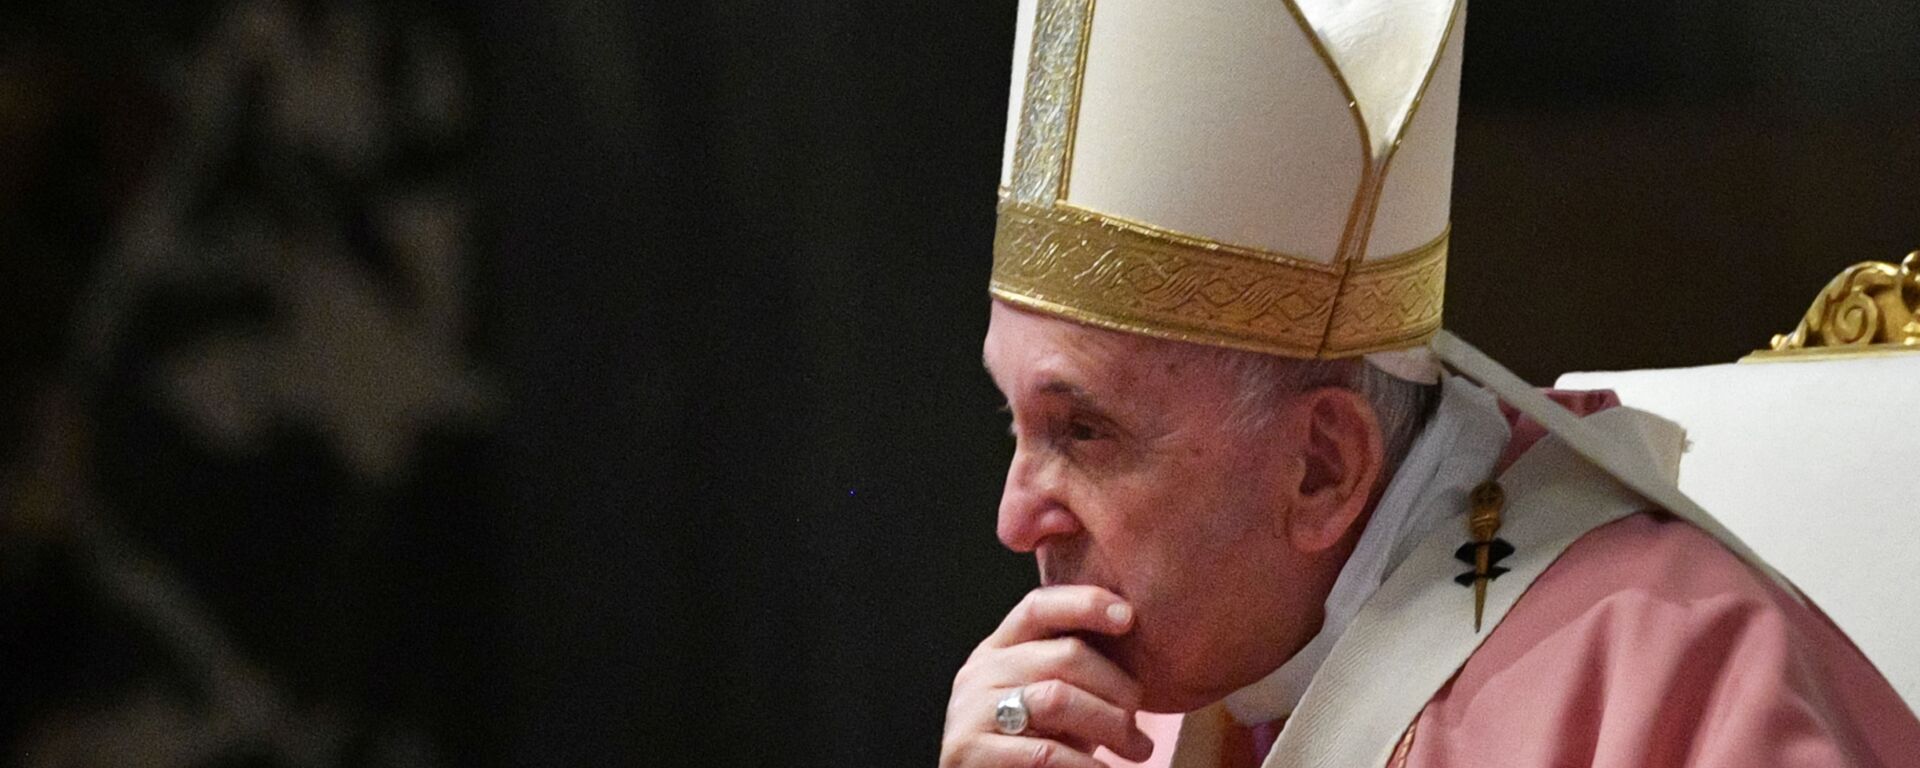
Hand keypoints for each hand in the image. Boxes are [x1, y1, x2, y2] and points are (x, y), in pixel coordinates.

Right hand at [940, 586, 1154, 767]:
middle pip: (1063, 654)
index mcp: (999, 649)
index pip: (1039, 607)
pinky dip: (1084, 764)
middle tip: (1141, 720)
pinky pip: (1044, 752)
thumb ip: (1075, 672)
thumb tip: (1135, 640)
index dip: (1085, 603)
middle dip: (1117, 686)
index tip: (1128, 617)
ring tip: (1137, 749)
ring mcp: (971, 710)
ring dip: (1110, 724)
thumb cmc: (1031, 746)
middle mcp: (980, 672)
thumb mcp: (1051, 700)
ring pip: (1057, 698)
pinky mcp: (969, 751)